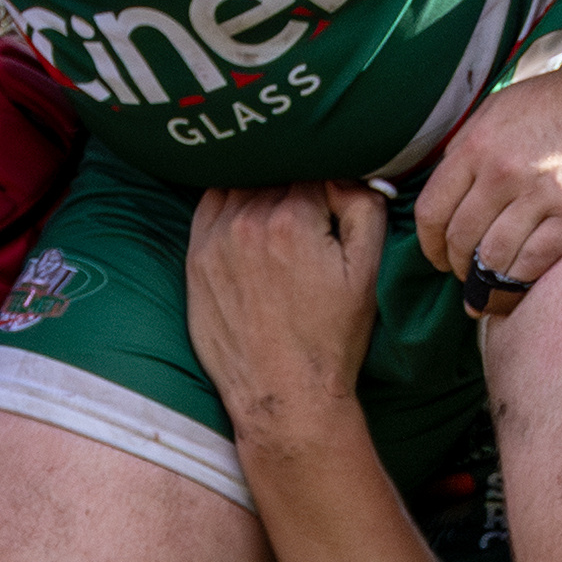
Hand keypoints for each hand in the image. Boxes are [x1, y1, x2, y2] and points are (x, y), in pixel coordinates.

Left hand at [185, 180, 388, 448]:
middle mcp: (246, 222)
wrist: (284, 393)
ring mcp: (214, 240)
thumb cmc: (331, 337)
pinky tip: (247, 216)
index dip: (328, 183)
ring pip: (241, 186)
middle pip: (275, 175)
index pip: (312, 168)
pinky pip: (210, 206)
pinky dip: (229, 202)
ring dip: (261, 191)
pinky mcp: (195, 259)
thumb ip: (362, 207)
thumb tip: (346, 171)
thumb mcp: (366, 271)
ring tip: (281, 218)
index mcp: (292, 220)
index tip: (335, 200)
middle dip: (295, 186)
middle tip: (310, 213)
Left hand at [412, 53, 561, 314]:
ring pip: (494, 258)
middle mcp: (504, 173)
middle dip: (456, 265)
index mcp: (476, 146)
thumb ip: (466, 151)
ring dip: (484, 282)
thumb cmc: (557, 101)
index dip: (429, 244)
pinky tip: (514, 290)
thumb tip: (445, 194)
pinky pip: (535, 262)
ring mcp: (542, 195)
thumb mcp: (496, 111)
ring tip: (485, 289)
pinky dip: (519, 283)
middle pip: (461, 239)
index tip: (436, 256)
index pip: (433, 211)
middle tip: (462, 275)